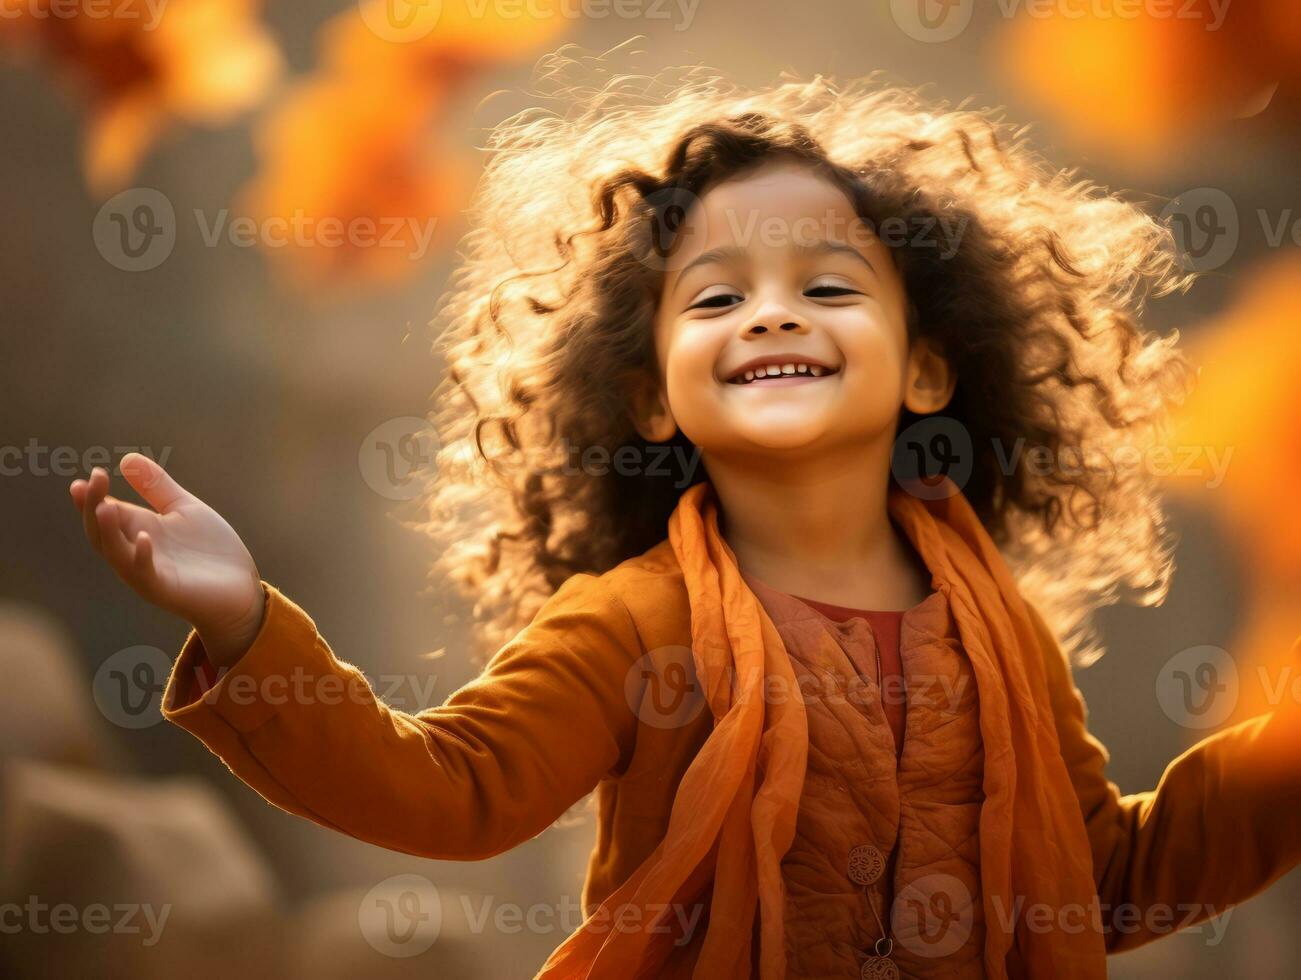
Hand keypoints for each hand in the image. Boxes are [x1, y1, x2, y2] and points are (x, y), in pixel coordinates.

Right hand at [70, 453, 265, 667]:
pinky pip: (144, 574)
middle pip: (102, 530)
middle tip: (93, 480)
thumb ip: (156, 486)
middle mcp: (135, 551)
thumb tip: (126, 459)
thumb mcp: (184, 508)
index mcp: (139, 529)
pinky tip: (144, 538)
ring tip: (105, 506)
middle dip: (94, 506)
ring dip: (107, 531)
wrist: (241, 587)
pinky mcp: (164, 589)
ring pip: (115, 553)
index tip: (89, 476)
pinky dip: (141, 557)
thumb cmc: (211, 550)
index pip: (106, 511)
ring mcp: (147, 571)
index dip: (94, 495)